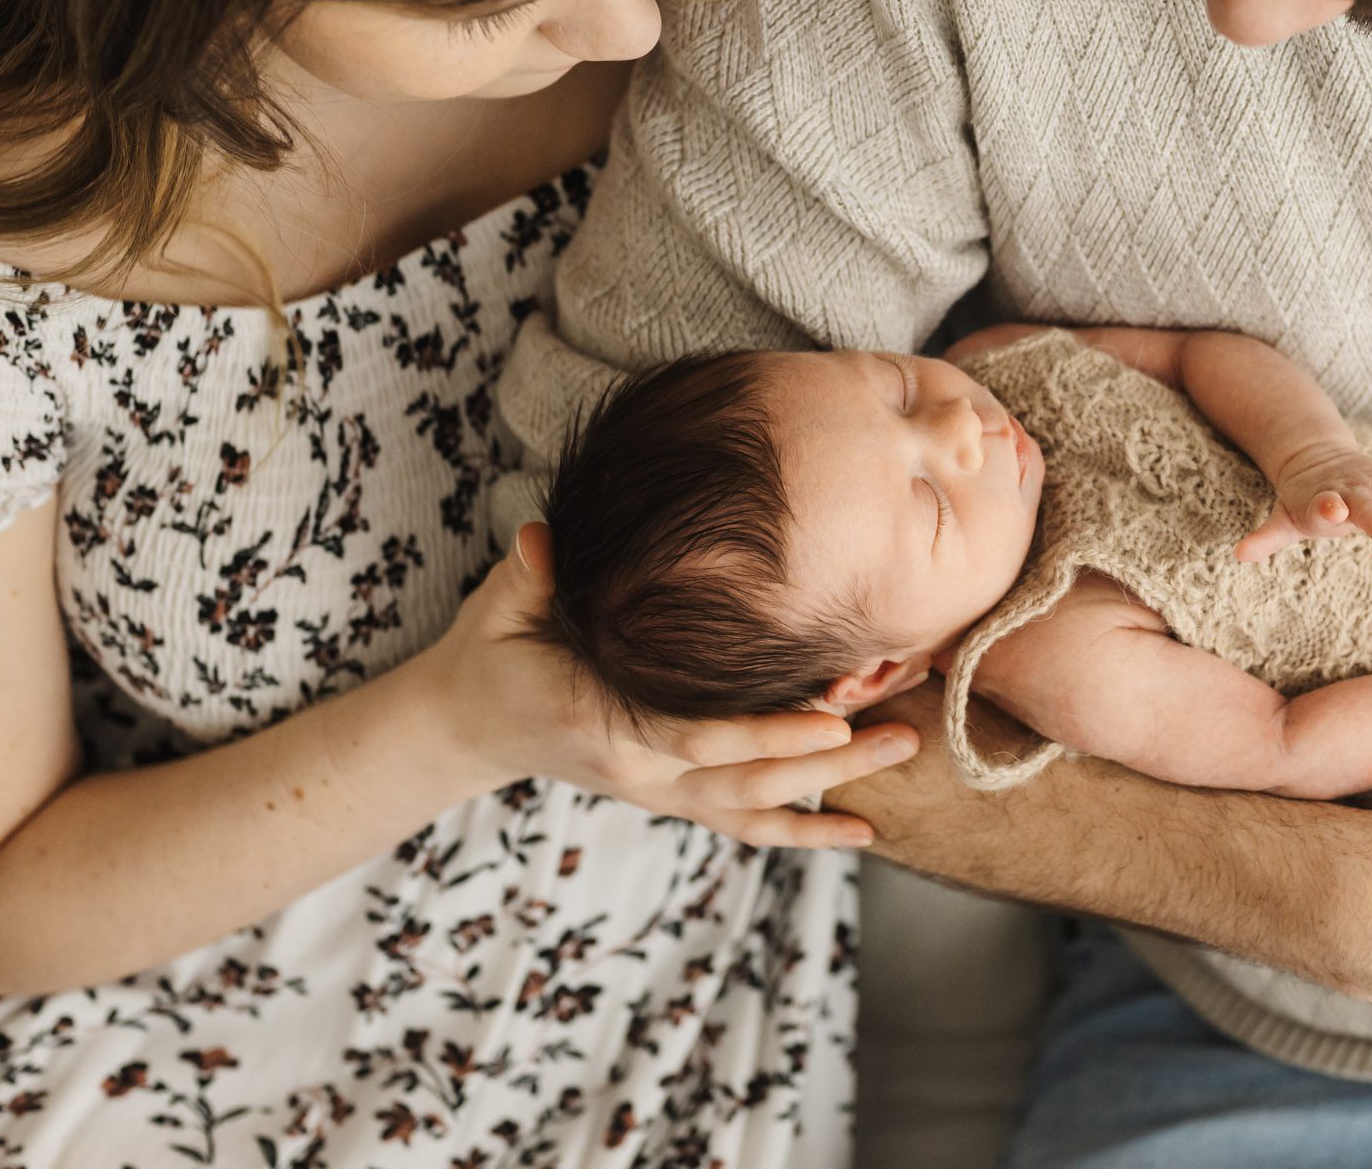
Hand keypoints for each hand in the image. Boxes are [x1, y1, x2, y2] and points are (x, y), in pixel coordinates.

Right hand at [420, 524, 918, 846]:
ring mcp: (658, 792)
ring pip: (755, 806)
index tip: (831, 717)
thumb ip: (531, 572)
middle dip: (828, 760)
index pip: (694, 738)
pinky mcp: (672, 799)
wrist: (468, 725)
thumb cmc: (492, 650)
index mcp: (599, 720)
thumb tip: (545, 538)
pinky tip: (863, 830)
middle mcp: (638, 770)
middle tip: (902, 730)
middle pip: (746, 781)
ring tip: (902, 749)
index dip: (765, 733)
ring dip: (833, 786)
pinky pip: (744, 826)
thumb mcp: (501, 605)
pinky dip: (804, 833)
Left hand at [1238, 437, 1371, 585]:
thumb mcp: (1282, 518)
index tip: (1331, 510)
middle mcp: (1352, 492)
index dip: (1326, 507)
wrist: (1316, 459)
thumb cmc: (1301, 500)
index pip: (1323, 505)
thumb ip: (1264, 538)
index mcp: (1320, 499)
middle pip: (1371, 513)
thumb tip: (1237, 554)